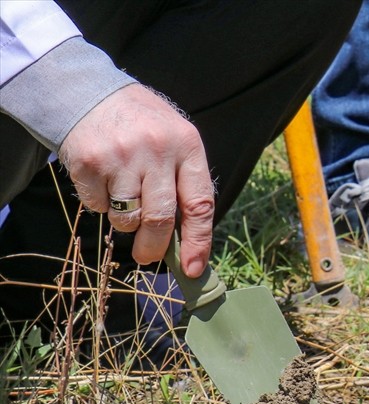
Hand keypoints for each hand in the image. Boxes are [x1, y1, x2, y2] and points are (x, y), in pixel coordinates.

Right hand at [58, 84, 214, 277]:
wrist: (88, 91)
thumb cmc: (140, 126)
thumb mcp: (174, 142)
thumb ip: (183, 184)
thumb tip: (186, 242)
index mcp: (187, 146)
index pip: (200, 205)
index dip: (198, 242)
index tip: (193, 269)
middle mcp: (157, 150)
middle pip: (161, 220)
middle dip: (154, 248)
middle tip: (147, 256)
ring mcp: (121, 156)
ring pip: (128, 218)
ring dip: (125, 222)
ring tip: (124, 198)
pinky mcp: (89, 163)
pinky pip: (98, 206)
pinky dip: (101, 204)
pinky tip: (103, 180)